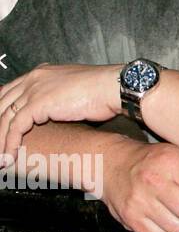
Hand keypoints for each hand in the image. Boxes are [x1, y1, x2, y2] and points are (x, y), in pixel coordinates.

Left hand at [0, 64, 121, 162]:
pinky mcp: (38, 103)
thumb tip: (53, 111)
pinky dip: (9, 144)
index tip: (1, 129)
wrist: (114, 87)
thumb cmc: (103, 90)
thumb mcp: (73, 90)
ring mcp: (34, 89)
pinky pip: (15, 127)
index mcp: (41, 73)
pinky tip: (8, 156)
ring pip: (4, 118)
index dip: (0, 112)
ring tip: (0, 158)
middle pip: (1, 104)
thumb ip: (57, 97)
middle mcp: (33, 78)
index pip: (9, 92)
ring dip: (0, 140)